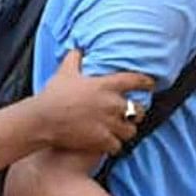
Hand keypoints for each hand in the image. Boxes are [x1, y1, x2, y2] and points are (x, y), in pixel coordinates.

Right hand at [32, 48, 158, 153]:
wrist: (44, 119)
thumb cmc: (54, 94)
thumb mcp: (65, 72)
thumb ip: (74, 58)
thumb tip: (77, 49)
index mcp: (106, 85)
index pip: (136, 81)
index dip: (147, 83)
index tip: (151, 85)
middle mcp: (112, 104)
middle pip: (139, 110)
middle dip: (137, 114)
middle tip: (131, 116)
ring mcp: (109, 123)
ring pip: (131, 131)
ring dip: (126, 131)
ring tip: (120, 132)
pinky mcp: (102, 140)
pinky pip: (118, 146)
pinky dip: (114, 146)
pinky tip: (109, 145)